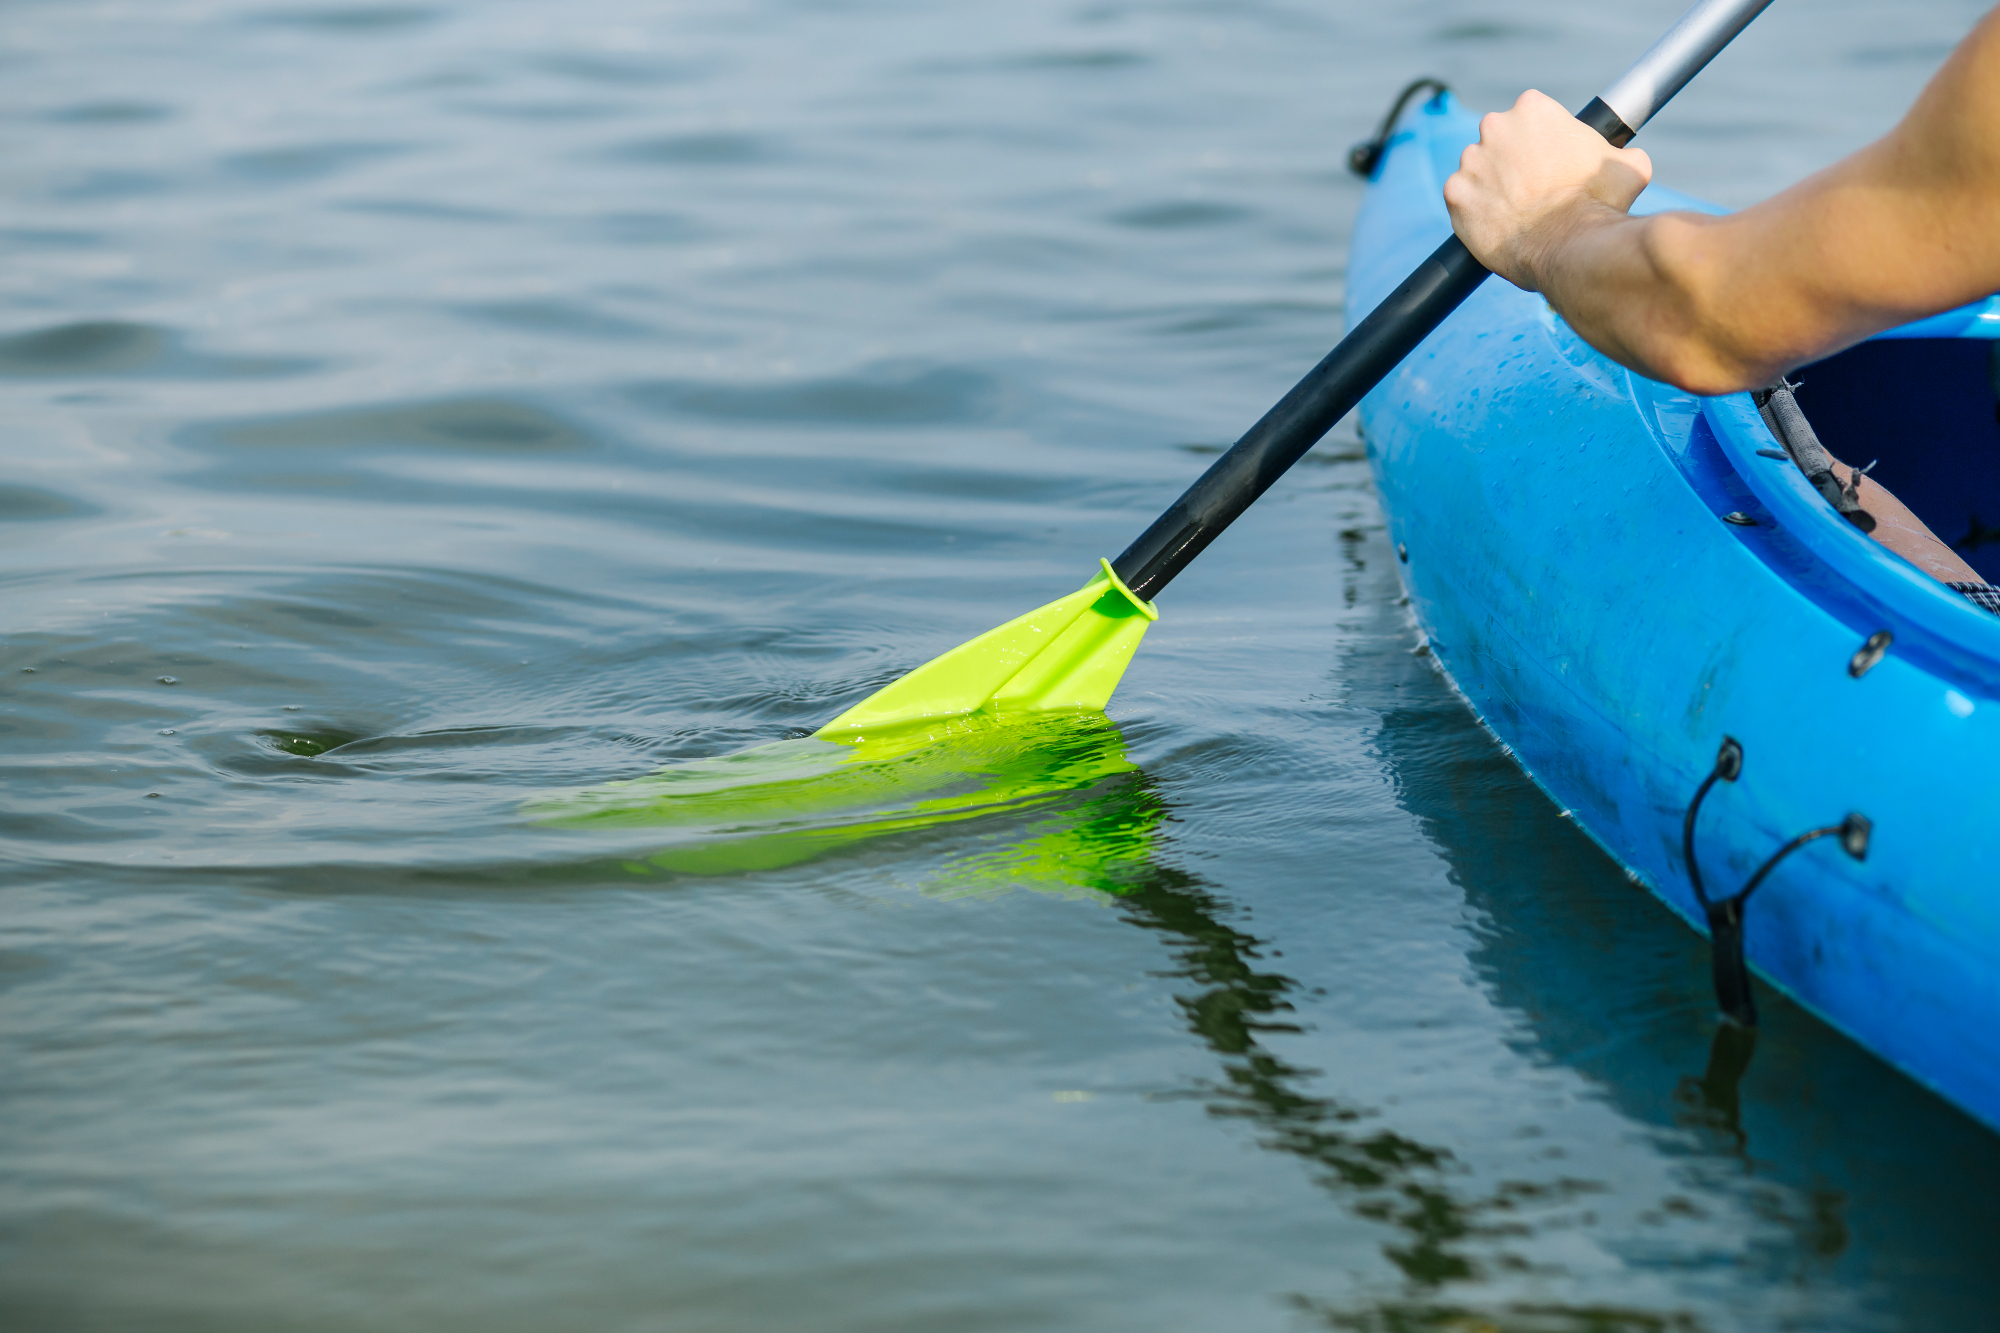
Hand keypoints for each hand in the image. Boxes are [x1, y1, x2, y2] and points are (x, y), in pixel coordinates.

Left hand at [1443, 89, 1653, 290]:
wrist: (1570, 244)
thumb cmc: (1601, 203)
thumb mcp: (1628, 165)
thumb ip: (1619, 151)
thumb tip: (1627, 157)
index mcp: (1533, 108)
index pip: (1530, 116)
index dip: (1540, 140)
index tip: (1547, 160)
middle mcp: (1495, 126)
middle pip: (1499, 139)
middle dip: (1511, 159)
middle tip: (1530, 187)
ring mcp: (1471, 160)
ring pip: (1477, 169)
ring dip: (1490, 184)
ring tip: (1514, 210)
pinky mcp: (1454, 194)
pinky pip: (1460, 199)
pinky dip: (1473, 209)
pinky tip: (1494, 223)